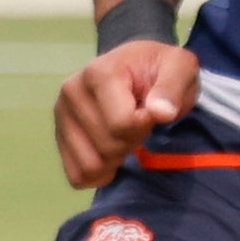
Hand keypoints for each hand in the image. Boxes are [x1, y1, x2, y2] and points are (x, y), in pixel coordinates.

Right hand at [55, 40, 198, 188]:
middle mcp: (71, 91)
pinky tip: (110, 156)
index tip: (150, 111)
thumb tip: (161, 113)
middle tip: (139, 123)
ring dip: (115, 160)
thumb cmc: (160, 68)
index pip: (121, 124)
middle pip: (107, 146)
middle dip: (131, 142)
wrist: (137, 67)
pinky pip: (76, 174)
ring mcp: (61, 114)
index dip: (145, 126)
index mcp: (99, 73)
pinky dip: (98, 174)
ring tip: (123, 136)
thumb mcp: (180, 68)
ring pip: (90, 164)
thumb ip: (172, 88)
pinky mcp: (59, 134)